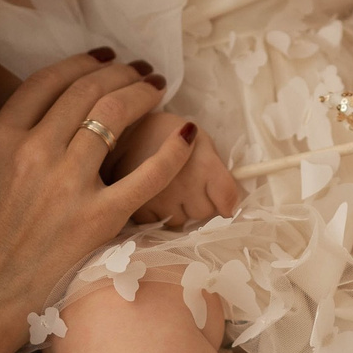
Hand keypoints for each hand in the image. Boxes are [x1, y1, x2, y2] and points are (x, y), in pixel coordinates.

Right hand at [0, 50, 194, 339]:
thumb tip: (10, 133)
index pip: (48, 82)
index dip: (81, 62)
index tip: (102, 58)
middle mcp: (35, 152)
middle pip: (86, 91)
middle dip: (118, 72)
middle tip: (138, 69)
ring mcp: (69, 185)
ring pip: (114, 116)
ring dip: (141, 93)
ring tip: (156, 88)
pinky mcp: (99, 218)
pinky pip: (146, 175)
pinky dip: (171, 150)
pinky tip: (187, 133)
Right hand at [111, 109, 241, 226]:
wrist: (123, 129)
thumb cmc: (168, 133)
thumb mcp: (200, 141)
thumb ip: (217, 170)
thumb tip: (230, 203)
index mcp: (204, 164)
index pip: (227, 197)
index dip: (227, 203)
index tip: (222, 204)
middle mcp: (185, 184)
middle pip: (204, 212)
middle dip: (199, 203)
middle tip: (186, 185)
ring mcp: (160, 198)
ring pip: (181, 221)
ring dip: (178, 210)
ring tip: (167, 189)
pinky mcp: (138, 208)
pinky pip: (157, 224)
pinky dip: (156, 213)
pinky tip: (151, 195)